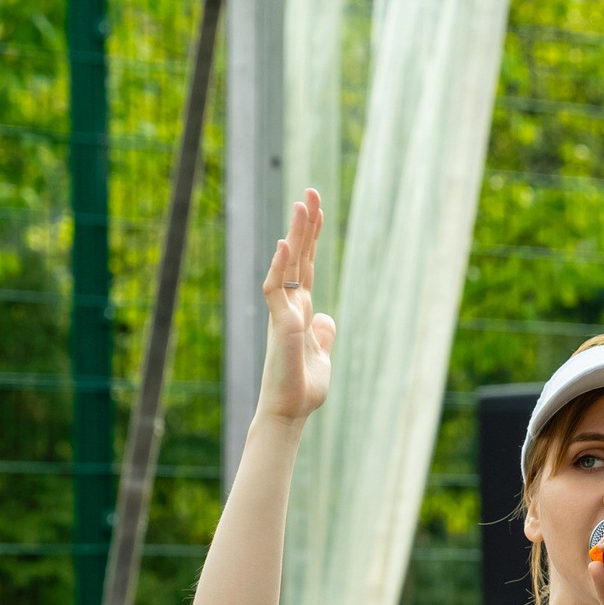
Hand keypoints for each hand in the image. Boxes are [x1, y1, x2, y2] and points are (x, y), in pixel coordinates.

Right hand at [257, 190, 334, 424]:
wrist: (289, 412)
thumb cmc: (302, 388)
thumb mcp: (322, 355)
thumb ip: (323, 334)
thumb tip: (327, 318)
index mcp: (301, 310)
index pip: (307, 265)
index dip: (312, 237)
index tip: (317, 209)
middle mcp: (290, 306)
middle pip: (299, 256)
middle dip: (305, 224)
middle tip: (310, 191)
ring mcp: (283, 313)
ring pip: (287, 266)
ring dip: (295, 235)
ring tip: (302, 204)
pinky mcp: (280, 325)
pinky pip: (275, 290)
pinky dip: (280, 267)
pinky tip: (286, 244)